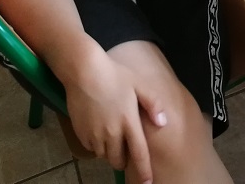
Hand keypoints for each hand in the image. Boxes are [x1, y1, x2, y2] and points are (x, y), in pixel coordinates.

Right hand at [66, 52, 165, 183]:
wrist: (84, 72)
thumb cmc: (115, 75)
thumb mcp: (139, 84)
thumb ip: (153, 104)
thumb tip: (163, 122)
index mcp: (129, 122)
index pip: (139, 154)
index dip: (144, 171)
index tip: (148, 183)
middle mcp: (111, 133)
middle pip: (118, 160)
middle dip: (124, 160)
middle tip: (126, 146)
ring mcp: (94, 135)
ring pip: (104, 155)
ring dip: (109, 151)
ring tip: (111, 134)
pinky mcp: (81, 133)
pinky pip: (91, 148)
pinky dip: (96, 144)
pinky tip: (98, 128)